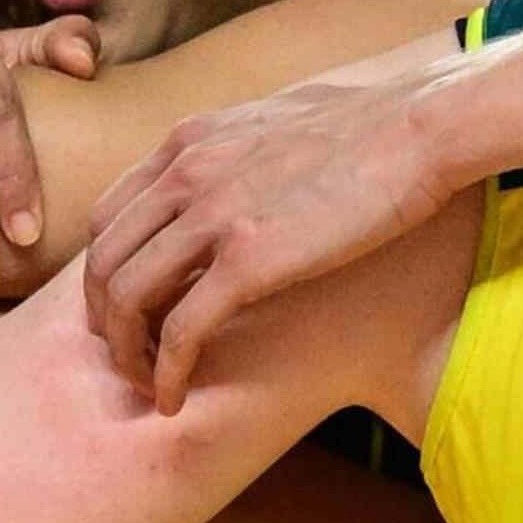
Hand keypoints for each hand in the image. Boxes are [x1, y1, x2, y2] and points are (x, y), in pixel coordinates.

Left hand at [85, 55, 463, 410]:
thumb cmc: (372, 126)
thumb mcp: (277, 123)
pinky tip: (173, 399)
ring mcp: (211, 215)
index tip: (128, 313)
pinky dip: (166, 373)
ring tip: (147, 383)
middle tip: (128, 356)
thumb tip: (243, 174)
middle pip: (104, 260)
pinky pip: (180, 331)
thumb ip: (240, 151)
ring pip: (127, 298)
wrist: (417, 128)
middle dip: (104, 320)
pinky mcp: (248, 260)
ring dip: (126, 352)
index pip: (110, 216)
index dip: (106, 274)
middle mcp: (185, 173)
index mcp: (189, 141)